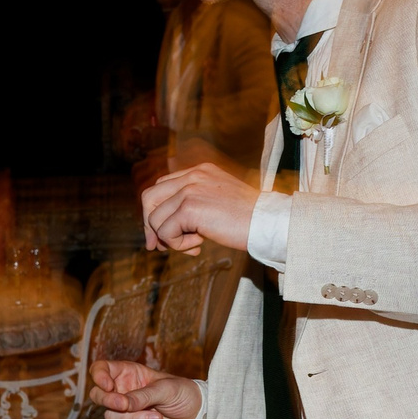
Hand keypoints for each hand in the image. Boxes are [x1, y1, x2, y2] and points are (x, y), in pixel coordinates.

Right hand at [90, 360, 201, 418]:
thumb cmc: (184, 395)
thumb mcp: (165, 389)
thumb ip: (141, 396)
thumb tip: (120, 405)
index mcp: (129, 374)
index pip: (101, 370)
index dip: (98, 376)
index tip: (108, 385)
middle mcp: (123, 392)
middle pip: (98, 395)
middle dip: (108, 401)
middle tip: (123, 406)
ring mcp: (125, 412)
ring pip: (110, 417)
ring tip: (157, 418)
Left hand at [141, 162, 256, 254]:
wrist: (268, 222)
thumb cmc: (247, 218)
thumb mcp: (216, 203)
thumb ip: (191, 207)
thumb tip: (161, 232)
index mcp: (199, 171)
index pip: (161, 187)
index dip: (156, 212)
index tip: (161, 235)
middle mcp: (192, 175)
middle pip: (149, 198)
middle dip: (150, 225)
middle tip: (158, 247)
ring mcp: (190, 190)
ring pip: (155, 219)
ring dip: (171, 238)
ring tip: (195, 243)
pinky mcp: (190, 208)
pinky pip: (166, 233)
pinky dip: (178, 245)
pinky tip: (199, 244)